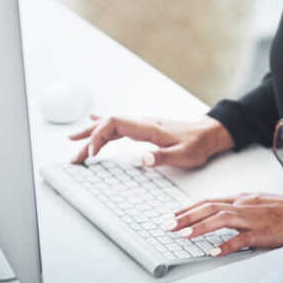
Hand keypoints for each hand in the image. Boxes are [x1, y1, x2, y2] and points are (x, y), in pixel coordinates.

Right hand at [68, 114, 232, 167]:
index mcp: (148, 128)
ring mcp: (142, 124)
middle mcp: (142, 123)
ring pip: (111, 125)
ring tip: (73, 140)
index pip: (115, 124)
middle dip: (88, 138)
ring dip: (92, 133)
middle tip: (73, 155)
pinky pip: (118, 126)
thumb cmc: (197, 145)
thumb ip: (162, 157)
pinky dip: (102, 127)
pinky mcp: (144, 128)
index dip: (99, 136)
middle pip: (108, 125)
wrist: (208, 134)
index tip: (93, 154)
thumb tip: (142, 158)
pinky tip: (93, 124)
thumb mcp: (183, 155)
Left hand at [165, 193, 282, 256]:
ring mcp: (251, 218)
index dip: (188, 208)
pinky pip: (241, 239)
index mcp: (240, 198)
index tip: (172, 216)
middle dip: (186, 216)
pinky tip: (214, 252)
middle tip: (168, 225)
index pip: (208, 201)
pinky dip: (226, 245)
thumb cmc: (282, 209)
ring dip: (200, 227)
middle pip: (209, 207)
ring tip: (184, 235)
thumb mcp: (255, 202)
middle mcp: (242, 205)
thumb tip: (217, 213)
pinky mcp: (261, 232)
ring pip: (221, 219)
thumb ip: (236, 207)